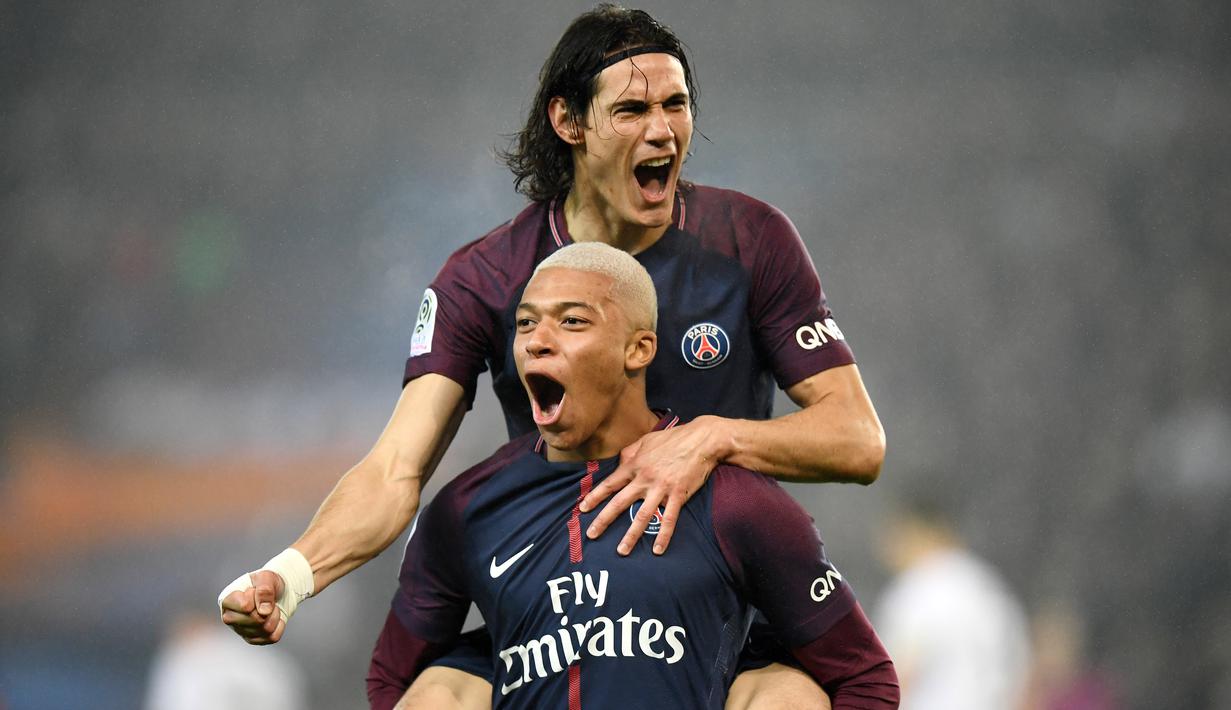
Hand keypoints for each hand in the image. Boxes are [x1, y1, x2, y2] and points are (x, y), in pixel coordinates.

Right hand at [219, 569, 286, 644]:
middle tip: (267, 600)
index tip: (255, 590)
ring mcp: (241, 631)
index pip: (246, 606)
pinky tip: (273, 618)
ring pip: (266, 630)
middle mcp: (229, 618)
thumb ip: (264, 590)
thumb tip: (264, 611)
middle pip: (256, 620)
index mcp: (227, 601)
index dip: (257, 596)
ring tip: (270, 608)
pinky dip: (279, 626)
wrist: (276, 592)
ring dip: (275, 616)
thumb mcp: (266, 577)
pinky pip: (273, 637)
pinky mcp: (253, 640)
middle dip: (269, 608)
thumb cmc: (266, 583)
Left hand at [580, 417, 726, 555]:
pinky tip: (658, 549)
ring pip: (642, 516)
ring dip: (631, 536)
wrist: (702, 439)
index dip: (595, 497)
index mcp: (635, 465)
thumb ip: (631, 451)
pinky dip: (663, 536)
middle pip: (619, 502)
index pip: (610, 484)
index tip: (582, 509)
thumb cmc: (674, 438)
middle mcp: (644, 478)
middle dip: (603, 520)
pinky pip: (668, 519)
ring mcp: (661, 488)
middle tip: (591, 535)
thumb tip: (619, 461)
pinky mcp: (678, 495)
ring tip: (622, 551)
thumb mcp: (647, 440)